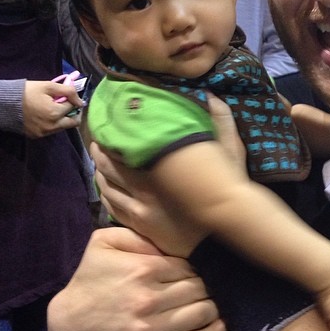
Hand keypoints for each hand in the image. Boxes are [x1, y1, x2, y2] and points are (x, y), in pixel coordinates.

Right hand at [22, 80, 82, 137]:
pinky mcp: (36, 136)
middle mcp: (52, 126)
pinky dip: (53, 124)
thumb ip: (67, 91)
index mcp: (55, 113)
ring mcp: (44, 133)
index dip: (72, 100)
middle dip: (74, 113)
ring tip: (55, 108)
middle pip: (73, 122)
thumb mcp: (47, 86)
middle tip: (68, 105)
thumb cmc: (26, 92)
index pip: (73, 107)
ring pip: (63, 127)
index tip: (67, 96)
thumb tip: (81, 101)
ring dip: (64, 119)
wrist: (2, 103)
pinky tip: (46, 115)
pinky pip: (51, 131)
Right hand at [47, 227, 225, 330]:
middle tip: (213, 284)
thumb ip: (138, 235)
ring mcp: (151, 328)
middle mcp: (150, 298)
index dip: (198, 267)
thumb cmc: (90, 278)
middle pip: (199, 288)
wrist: (68, 323)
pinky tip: (221, 324)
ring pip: (202, 313)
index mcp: (143, 268)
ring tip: (217, 301)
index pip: (189, 266)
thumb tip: (168, 240)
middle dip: (208, 285)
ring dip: (214, 306)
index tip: (202, 268)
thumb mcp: (105, 242)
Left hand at [91, 94, 246, 228]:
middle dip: (101, 151)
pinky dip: (105, 193)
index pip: (127, 147)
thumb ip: (221, 122)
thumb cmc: (230, 190)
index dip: (115, 135)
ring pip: (107, 186)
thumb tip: (211, 96)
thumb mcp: (231, 153)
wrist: (226, 235)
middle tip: (99, 138)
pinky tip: (105, 185)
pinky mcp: (140, 225)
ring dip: (99, 171)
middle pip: (110, 167)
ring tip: (98, 157)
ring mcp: (140, 210)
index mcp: (163, 168)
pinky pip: (113, 206)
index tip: (112, 123)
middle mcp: (145, 189)